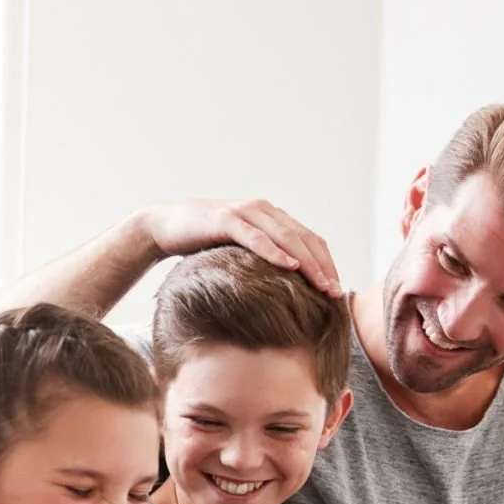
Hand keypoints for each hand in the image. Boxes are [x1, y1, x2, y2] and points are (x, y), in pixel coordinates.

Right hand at [134, 199, 341, 295]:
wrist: (166, 226)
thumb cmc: (203, 244)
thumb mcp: (239, 253)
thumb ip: (261, 260)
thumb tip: (285, 290)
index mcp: (272, 217)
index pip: (309, 239)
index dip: (326, 263)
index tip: (337, 290)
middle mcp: (264, 210)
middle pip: (304, 239)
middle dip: (323, 266)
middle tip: (335, 292)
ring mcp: (246, 213)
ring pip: (286, 237)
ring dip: (307, 262)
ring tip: (321, 284)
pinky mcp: (227, 220)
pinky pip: (257, 237)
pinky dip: (275, 252)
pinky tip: (290, 266)